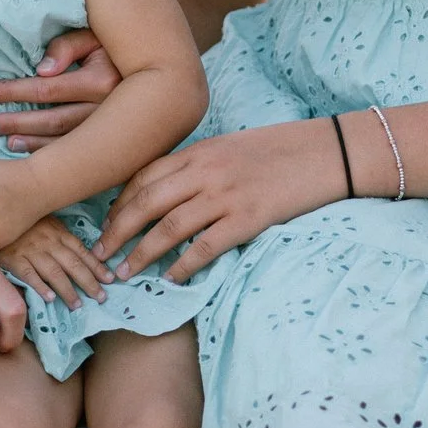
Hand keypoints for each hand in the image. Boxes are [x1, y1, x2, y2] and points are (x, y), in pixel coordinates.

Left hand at [0, 30, 117, 152]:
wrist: (157, 67)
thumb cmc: (117, 44)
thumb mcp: (94, 35)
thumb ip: (67, 46)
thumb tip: (42, 70)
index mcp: (102, 81)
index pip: (46, 89)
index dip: (13, 91)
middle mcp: (108, 109)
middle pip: (51, 120)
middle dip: (15, 122)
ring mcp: (111, 129)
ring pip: (64, 140)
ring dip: (30, 142)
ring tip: (3, 139)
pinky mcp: (113, 139)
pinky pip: (78, 151)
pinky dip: (50, 152)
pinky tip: (28, 151)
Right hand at [0, 216, 110, 309]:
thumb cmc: (21, 220)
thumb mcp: (45, 221)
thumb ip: (59, 237)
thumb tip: (78, 254)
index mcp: (58, 232)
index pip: (81, 251)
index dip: (97, 266)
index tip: (110, 279)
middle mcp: (49, 242)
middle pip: (72, 264)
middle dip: (89, 282)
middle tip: (102, 297)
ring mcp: (31, 251)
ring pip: (54, 272)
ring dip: (68, 289)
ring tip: (78, 304)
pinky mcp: (13, 259)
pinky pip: (29, 274)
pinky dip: (40, 286)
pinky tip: (49, 299)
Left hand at [94, 118, 345, 282]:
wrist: (328, 151)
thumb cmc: (281, 150)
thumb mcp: (232, 147)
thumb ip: (199, 166)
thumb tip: (169, 193)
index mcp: (200, 150)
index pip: (144, 176)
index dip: (119, 203)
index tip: (106, 224)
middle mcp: (205, 170)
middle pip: (146, 202)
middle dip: (117, 231)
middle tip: (100, 254)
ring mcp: (225, 195)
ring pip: (167, 227)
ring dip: (140, 253)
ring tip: (124, 273)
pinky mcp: (247, 218)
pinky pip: (204, 247)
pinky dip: (182, 266)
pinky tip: (171, 280)